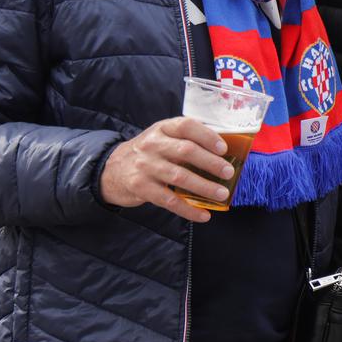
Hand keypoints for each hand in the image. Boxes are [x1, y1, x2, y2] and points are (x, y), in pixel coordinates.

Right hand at [99, 117, 232, 222]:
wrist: (113, 169)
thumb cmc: (150, 153)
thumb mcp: (163, 137)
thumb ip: (186, 140)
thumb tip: (224, 153)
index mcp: (163, 128)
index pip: (186, 126)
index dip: (207, 136)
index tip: (224, 148)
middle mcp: (152, 144)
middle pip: (186, 151)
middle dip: (211, 163)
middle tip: (228, 172)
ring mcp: (145, 166)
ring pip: (179, 176)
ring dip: (204, 187)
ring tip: (222, 194)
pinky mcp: (140, 187)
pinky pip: (169, 200)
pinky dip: (188, 209)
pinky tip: (203, 215)